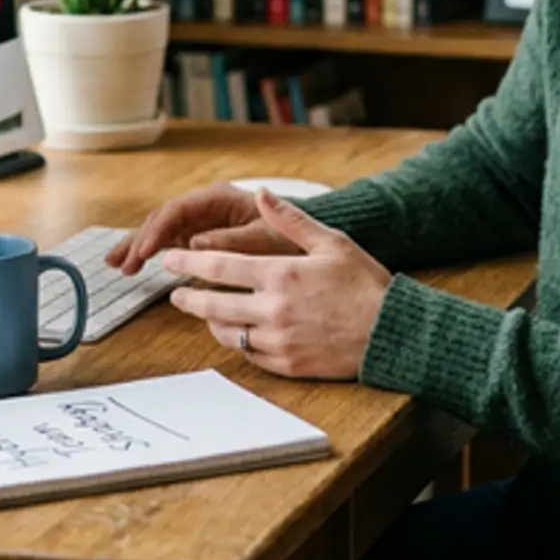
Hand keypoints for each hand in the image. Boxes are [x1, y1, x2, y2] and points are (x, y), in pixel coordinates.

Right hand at [104, 181, 297, 274]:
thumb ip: (234, 240)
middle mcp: (204, 205)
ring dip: (138, 245)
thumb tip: (197, 244)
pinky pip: (168, 241)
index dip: (158, 230)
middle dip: (141, 239)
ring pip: (160, 229)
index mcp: (219, 198)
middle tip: (123, 264)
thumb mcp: (266, 238)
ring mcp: (199, 220)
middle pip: (163, 218)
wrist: (301, 240)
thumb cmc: (286, 236)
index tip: (145, 252)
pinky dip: (149, 252)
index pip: (179, 210)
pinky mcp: (198, 235)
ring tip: (117, 264)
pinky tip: (132, 264)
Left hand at [163, 189, 390, 379]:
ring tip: (206, 313)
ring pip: (228, 334)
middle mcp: (273, 310)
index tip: (170, 259)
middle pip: (213, 306)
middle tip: (175, 294)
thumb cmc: (364, 283)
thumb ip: (290, 219)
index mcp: (280, 275)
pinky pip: (250, 355)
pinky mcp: (287, 364)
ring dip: (211, 322)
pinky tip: (238, 332)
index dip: (188, 264)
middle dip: (188, 299)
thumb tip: (262, 194)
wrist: (390, 332)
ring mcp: (278, 340)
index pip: (219, 268)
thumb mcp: (331, 241)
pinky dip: (239, 342)